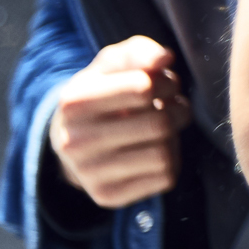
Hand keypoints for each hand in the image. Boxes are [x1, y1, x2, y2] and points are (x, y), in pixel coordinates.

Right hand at [48, 34, 187, 210]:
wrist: (74, 138)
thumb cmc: (104, 91)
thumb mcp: (114, 63)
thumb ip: (140, 52)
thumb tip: (164, 59)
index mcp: (73, 102)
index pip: (144, 87)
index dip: (165, 82)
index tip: (160, 83)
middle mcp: (73, 142)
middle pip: (159, 124)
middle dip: (175, 110)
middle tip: (169, 106)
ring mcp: (88, 174)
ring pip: (164, 154)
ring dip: (173, 137)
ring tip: (159, 127)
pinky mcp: (107, 197)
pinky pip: (165, 178)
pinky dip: (170, 161)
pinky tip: (151, 150)